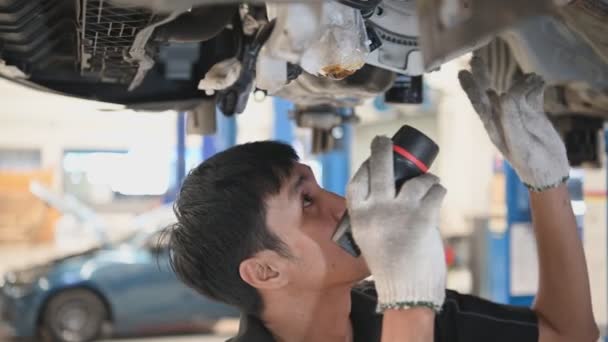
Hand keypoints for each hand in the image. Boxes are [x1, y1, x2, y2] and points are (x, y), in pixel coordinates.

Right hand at [347, 136, 446, 311]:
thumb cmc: (390, 267)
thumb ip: (373, 216)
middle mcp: (376, 210)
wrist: (406, 291)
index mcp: (359, 217)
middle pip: (379, 166)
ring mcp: (399, 211)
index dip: (364, 166)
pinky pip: (434, 192)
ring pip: (416, 180)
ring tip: (430, 182)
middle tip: (385, 141)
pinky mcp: (422, 217)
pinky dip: (438, 190)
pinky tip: (438, 193)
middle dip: (382, 148)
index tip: (371, 159)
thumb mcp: (369, 238)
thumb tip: (389, 191)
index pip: (357, 181)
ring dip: (427, 178)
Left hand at [458, 57, 569, 190]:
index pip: (478, 102)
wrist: (550, 172)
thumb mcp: (518, 141)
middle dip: (482, 75)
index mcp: (493, 125)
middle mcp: (503, 117)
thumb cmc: (531, 161)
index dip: (470, 87)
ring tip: (533, 78)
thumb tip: (505, 93)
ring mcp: (518, 114)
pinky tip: (540, 82)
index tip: (461, 72)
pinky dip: (536, 86)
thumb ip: (510, 117)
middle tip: (476, 58)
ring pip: (515, 90)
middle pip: (489, 92)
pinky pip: (532, 94)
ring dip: (523, 82)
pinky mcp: (534, 113)